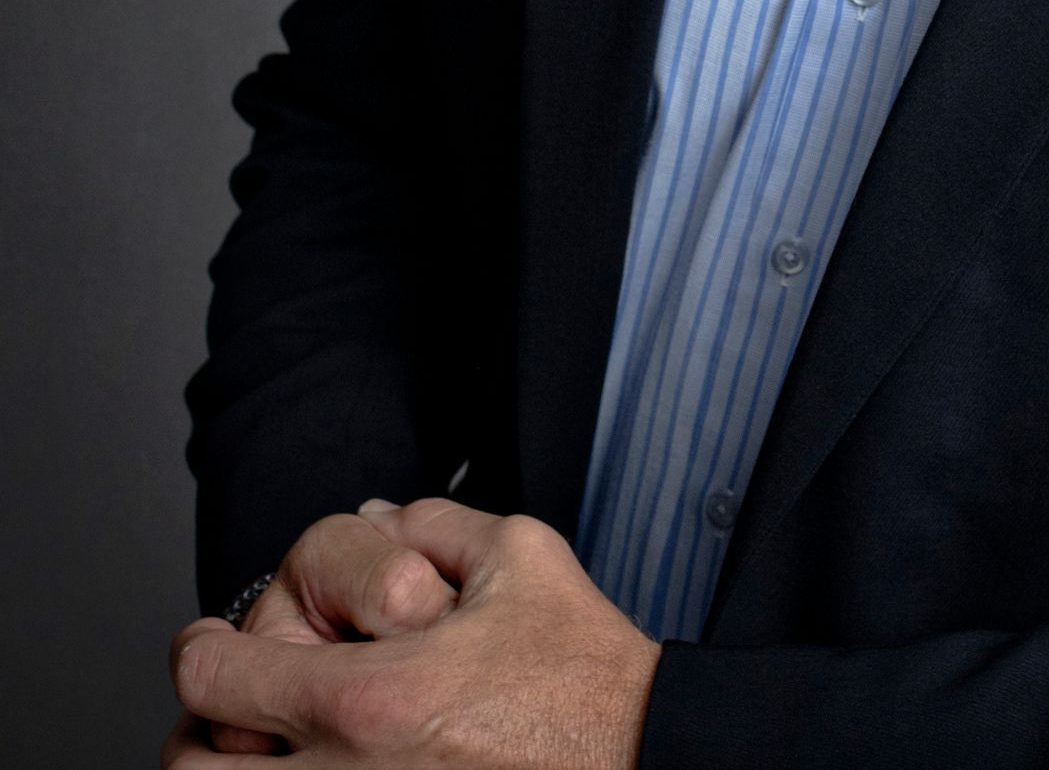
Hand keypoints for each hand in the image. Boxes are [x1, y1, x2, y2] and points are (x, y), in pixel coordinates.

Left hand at [164, 498, 659, 766]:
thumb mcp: (519, 556)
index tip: (208, 642)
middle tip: (220, 710)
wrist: (640, 755)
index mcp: (365, 701)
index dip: (200, 650)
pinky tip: (321, 765)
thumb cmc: (580, 670)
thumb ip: (435, 521)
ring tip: (262, 748)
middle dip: (195, 733)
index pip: (215, 680)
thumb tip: (375, 516)